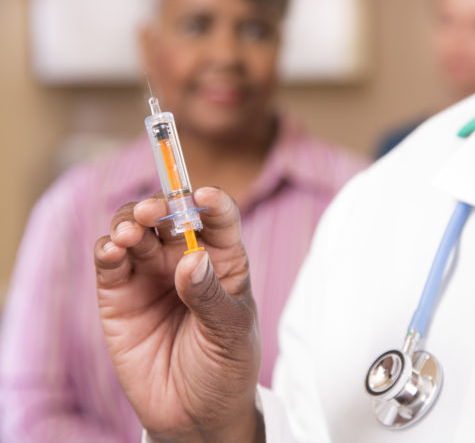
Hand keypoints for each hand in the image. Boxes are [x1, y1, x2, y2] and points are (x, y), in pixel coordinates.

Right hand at [94, 188, 263, 442]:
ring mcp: (150, 274)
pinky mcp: (119, 295)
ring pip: (135, 230)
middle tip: (153, 211)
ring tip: (129, 233)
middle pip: (169, 215)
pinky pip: (110, 262)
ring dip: (128, 222)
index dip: (211, 202)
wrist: (196, 416)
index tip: (203, 196)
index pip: (219, 218)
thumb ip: (210, 296)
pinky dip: (107, 250)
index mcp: (222, 260)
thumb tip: (191, 259)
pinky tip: (112, 250)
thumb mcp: (230, 334)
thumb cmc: (225, 368)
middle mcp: (184, 258)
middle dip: (159, 205)